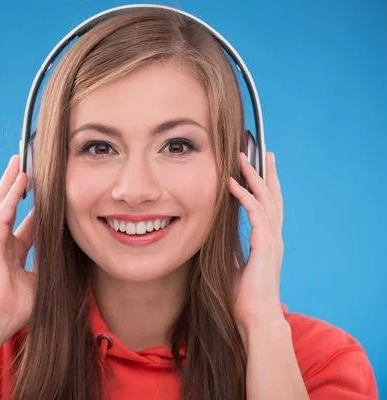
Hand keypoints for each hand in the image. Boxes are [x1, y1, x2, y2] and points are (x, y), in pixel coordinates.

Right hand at [0, 154, 36, 334]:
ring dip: (11, 182)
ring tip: (18, 163)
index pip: (29, 226)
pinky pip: (2, 212)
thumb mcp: (41, 279)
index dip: (38, 210)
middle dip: (20, 189)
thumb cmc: (18, 305)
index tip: (49, 196)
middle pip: (13, 208)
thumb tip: (65, 250)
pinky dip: (10, 195)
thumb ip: (49, 261)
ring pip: (4, 203)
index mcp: (14, 254)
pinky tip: (19, 179)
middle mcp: (3, 243)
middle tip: (28, 169)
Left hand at [229, 152, 284, 332]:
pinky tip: (233, 184)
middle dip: (267, 173)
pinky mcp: (265, 245)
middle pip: (273, 197)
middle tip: (263, 152)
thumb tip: (221, 245)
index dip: (265, 187)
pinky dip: (244, 196)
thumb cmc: (244, 300)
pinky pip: (255, 213)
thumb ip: (232, 254)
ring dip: (254, 177)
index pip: (269, 208)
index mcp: (268, 243)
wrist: (255, 318)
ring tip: (243, 158)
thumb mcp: (234, 269)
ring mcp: (272, 241)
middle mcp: (273, 238)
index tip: (260, 169)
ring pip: (266, 199)